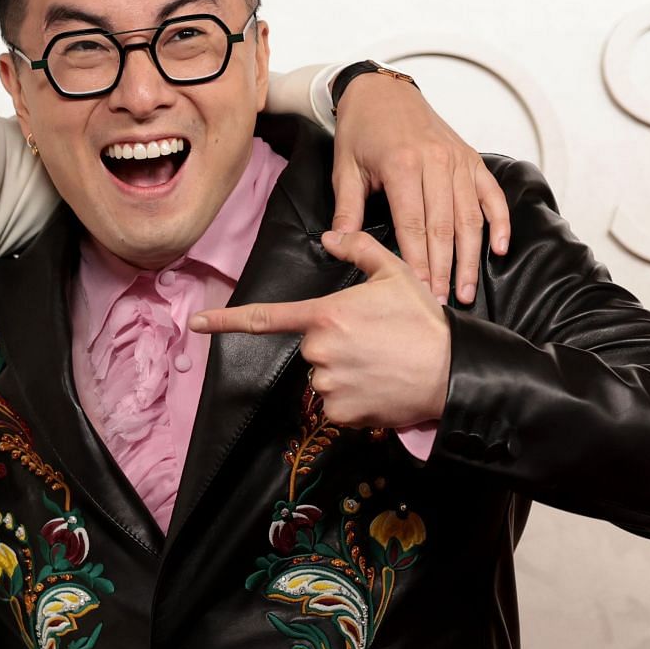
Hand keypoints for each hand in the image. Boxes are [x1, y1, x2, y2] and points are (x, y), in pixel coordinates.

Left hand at [189, 230, 449, 427]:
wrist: (454, 370)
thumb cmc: (424, 322)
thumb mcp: (395, 273)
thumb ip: (358, 249)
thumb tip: (330, 236)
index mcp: (326, 315)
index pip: (265, 318)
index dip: (225, 321)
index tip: (195, 324)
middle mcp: (320, 350)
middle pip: (310, 350)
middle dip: (334, 347)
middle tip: (373, 343)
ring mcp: (330, 383)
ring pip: (323, 379)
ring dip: (345, 374)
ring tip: (381, 365)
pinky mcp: (342, 412)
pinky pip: (335, 407)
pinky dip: (354, 400)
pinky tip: (380, 388)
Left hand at [331, 71, 510, 305]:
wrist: (382, 91)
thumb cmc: (361, 130)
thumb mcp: (345, 168)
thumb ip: (347, 208)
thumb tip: (337, 243)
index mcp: (402, 166)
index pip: (412, 226)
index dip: (416, 262)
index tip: (417, 291)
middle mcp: (436, 162)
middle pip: (444, 227)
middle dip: (444, 269)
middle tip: (442, 303)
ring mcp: (457, 160)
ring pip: (470, 217)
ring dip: (471, 257)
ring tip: (468, 289)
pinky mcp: (471, 158)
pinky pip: (492, 194)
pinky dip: (500, 222)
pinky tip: (500, 249)